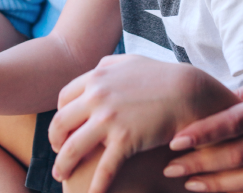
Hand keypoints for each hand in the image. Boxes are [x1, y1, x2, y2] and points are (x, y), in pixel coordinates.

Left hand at [49, 54, 235, 192]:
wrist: (187, 91)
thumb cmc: (160, 77)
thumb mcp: (130, 62)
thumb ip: (108, 66)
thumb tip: (95, 70)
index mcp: (96, 77)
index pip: (63, 99)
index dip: (60, 117)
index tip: (62, 131)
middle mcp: (97, 96)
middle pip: (60, 123)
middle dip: (55, 143)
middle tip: (58, 156)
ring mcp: (109, 118)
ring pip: (72, 148)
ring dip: (62, 166)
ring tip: (62, 177)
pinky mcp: (125, 139)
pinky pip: (103, 168)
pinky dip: (94, 186)